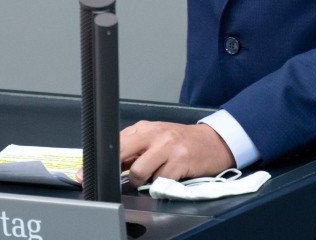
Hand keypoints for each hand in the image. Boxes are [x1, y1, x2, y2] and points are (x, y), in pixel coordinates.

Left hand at [119, 121, 236, 186]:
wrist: (213, 142)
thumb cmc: (182, 142)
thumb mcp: (156, 139)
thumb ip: (136, 149)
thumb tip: (116, 165)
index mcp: (144, 128)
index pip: (116, 143)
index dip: (108, 160)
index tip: (102, 171)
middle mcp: (154, 134)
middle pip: (122, 153)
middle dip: (119, 171)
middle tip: (126, 178)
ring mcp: (167, 147)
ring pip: (138, 172)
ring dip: (142, 182)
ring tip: (151, 178)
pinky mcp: (180, 161)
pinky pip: (159, 181)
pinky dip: (160, 186)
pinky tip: (167, 179)